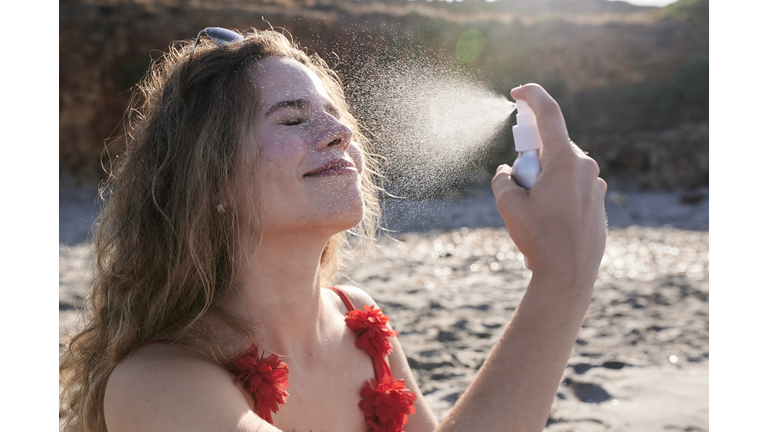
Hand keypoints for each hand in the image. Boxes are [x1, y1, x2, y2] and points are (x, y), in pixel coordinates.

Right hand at [492, 84, 606, 287]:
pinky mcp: (598, 203)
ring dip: (543, 179)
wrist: (569, 276)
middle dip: (530, 158)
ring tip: (534, 213)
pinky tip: (549, 223)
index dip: (532, 96)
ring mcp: (596, 186)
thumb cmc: (540, 239)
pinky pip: (573, 188)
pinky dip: (556, 194)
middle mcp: (586, 168)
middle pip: (551, 147)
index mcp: (565, 161)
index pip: (550, 114)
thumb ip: (502, 179)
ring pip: (562, 169)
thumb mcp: (509, 206)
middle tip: (518, 184)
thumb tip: (507, 171)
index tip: (517, 92)